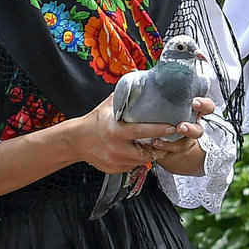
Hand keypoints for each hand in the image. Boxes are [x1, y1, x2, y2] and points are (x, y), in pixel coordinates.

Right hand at [68, 92, 203, 174]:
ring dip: (147, 155)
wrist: (76, 141)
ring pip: (140, 162)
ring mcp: (115, 161)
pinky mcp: (114, 169)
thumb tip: (138, 79)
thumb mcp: (108, 106)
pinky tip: (134, 152)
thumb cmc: (94, 122)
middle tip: (166, 141)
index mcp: (117, 131)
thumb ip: (124, 95)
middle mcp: (116, 148)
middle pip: (146, 152)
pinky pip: (131, 167)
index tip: (172, 127)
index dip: (160, 130)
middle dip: (158, 148)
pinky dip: (135, 161)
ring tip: (152, 146)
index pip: (144, 132)